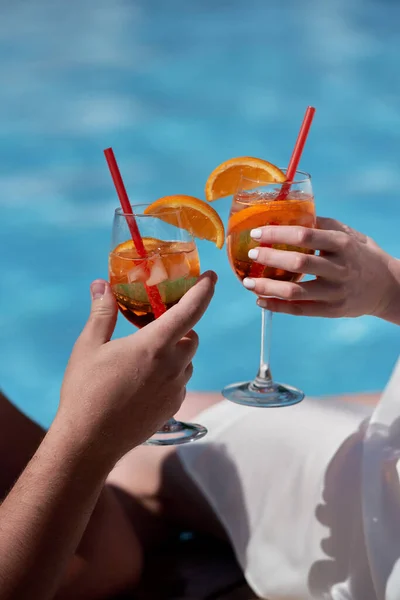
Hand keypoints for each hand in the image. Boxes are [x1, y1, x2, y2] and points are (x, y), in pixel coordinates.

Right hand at [57, 272, 216, 461]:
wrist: (90, 441)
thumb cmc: (86, 391)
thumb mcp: (89, 346)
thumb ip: (102, 313)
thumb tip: (101, 285)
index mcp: (154, 345)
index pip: (190, 310)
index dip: (204, 290)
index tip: (212, 276)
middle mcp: (172, 366)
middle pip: (192, 336)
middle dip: (182, 327)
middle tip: (157, 325)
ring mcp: (175, 390)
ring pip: (188, 361)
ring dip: (176, 352)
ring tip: (147, 355)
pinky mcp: (173, 408)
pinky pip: (180, 383)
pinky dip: (171, 375)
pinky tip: (145, 381)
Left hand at [243, 217, 399, 320]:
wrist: (386, 287)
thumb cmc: (360, 255)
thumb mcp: (349, 234)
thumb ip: (322, 225)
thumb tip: (287, 213)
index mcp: (343, 244)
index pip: (306, 235)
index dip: (278, 233)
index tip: (257, 233)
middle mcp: (340, 268)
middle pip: (299, 263)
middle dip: (271, 258)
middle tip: (251, 254)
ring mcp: (336, 292)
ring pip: (296, 291)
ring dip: (268, 287)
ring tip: (248, 282)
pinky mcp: (332, 311)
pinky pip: (300, 310)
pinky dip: (277, 307)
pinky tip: (260, 301)